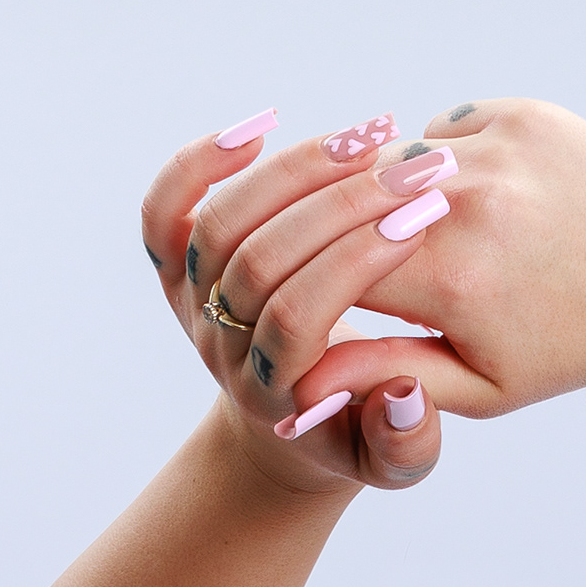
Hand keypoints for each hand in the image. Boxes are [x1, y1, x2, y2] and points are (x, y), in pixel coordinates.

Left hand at [140, 111, 454, 490]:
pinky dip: (199, 163)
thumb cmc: (352, 431)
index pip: (297, 316)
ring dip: (291, 171)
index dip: (356, 262)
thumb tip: (407, 395)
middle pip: (257, 261)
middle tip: (412, 168)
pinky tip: (261, 128)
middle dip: (338, 207)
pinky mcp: (177, 269)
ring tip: (366, 140)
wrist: (291, 422)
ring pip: (220, 223)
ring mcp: (193, 305)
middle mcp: (222, 348)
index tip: (421, 217)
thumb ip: (407, 445)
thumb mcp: (391, 458)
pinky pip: (164, 211)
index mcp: (271, 394)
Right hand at [162, 98, 585, 430]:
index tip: (304, 295)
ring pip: (395, 158)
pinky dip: (443, 162)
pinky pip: (447, 130)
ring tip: (423, 235)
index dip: (306, 281)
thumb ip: (382, 376)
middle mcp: (470, 202)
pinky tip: (480, 202)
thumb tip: (295, 382)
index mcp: (451, 278)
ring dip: (387, 194)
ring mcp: (499, 148)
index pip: (327, 265)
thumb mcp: (475, 386)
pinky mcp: (523, 116)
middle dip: (330, 229)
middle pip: (349, 200)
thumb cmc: (564, 350)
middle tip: (337, 254)